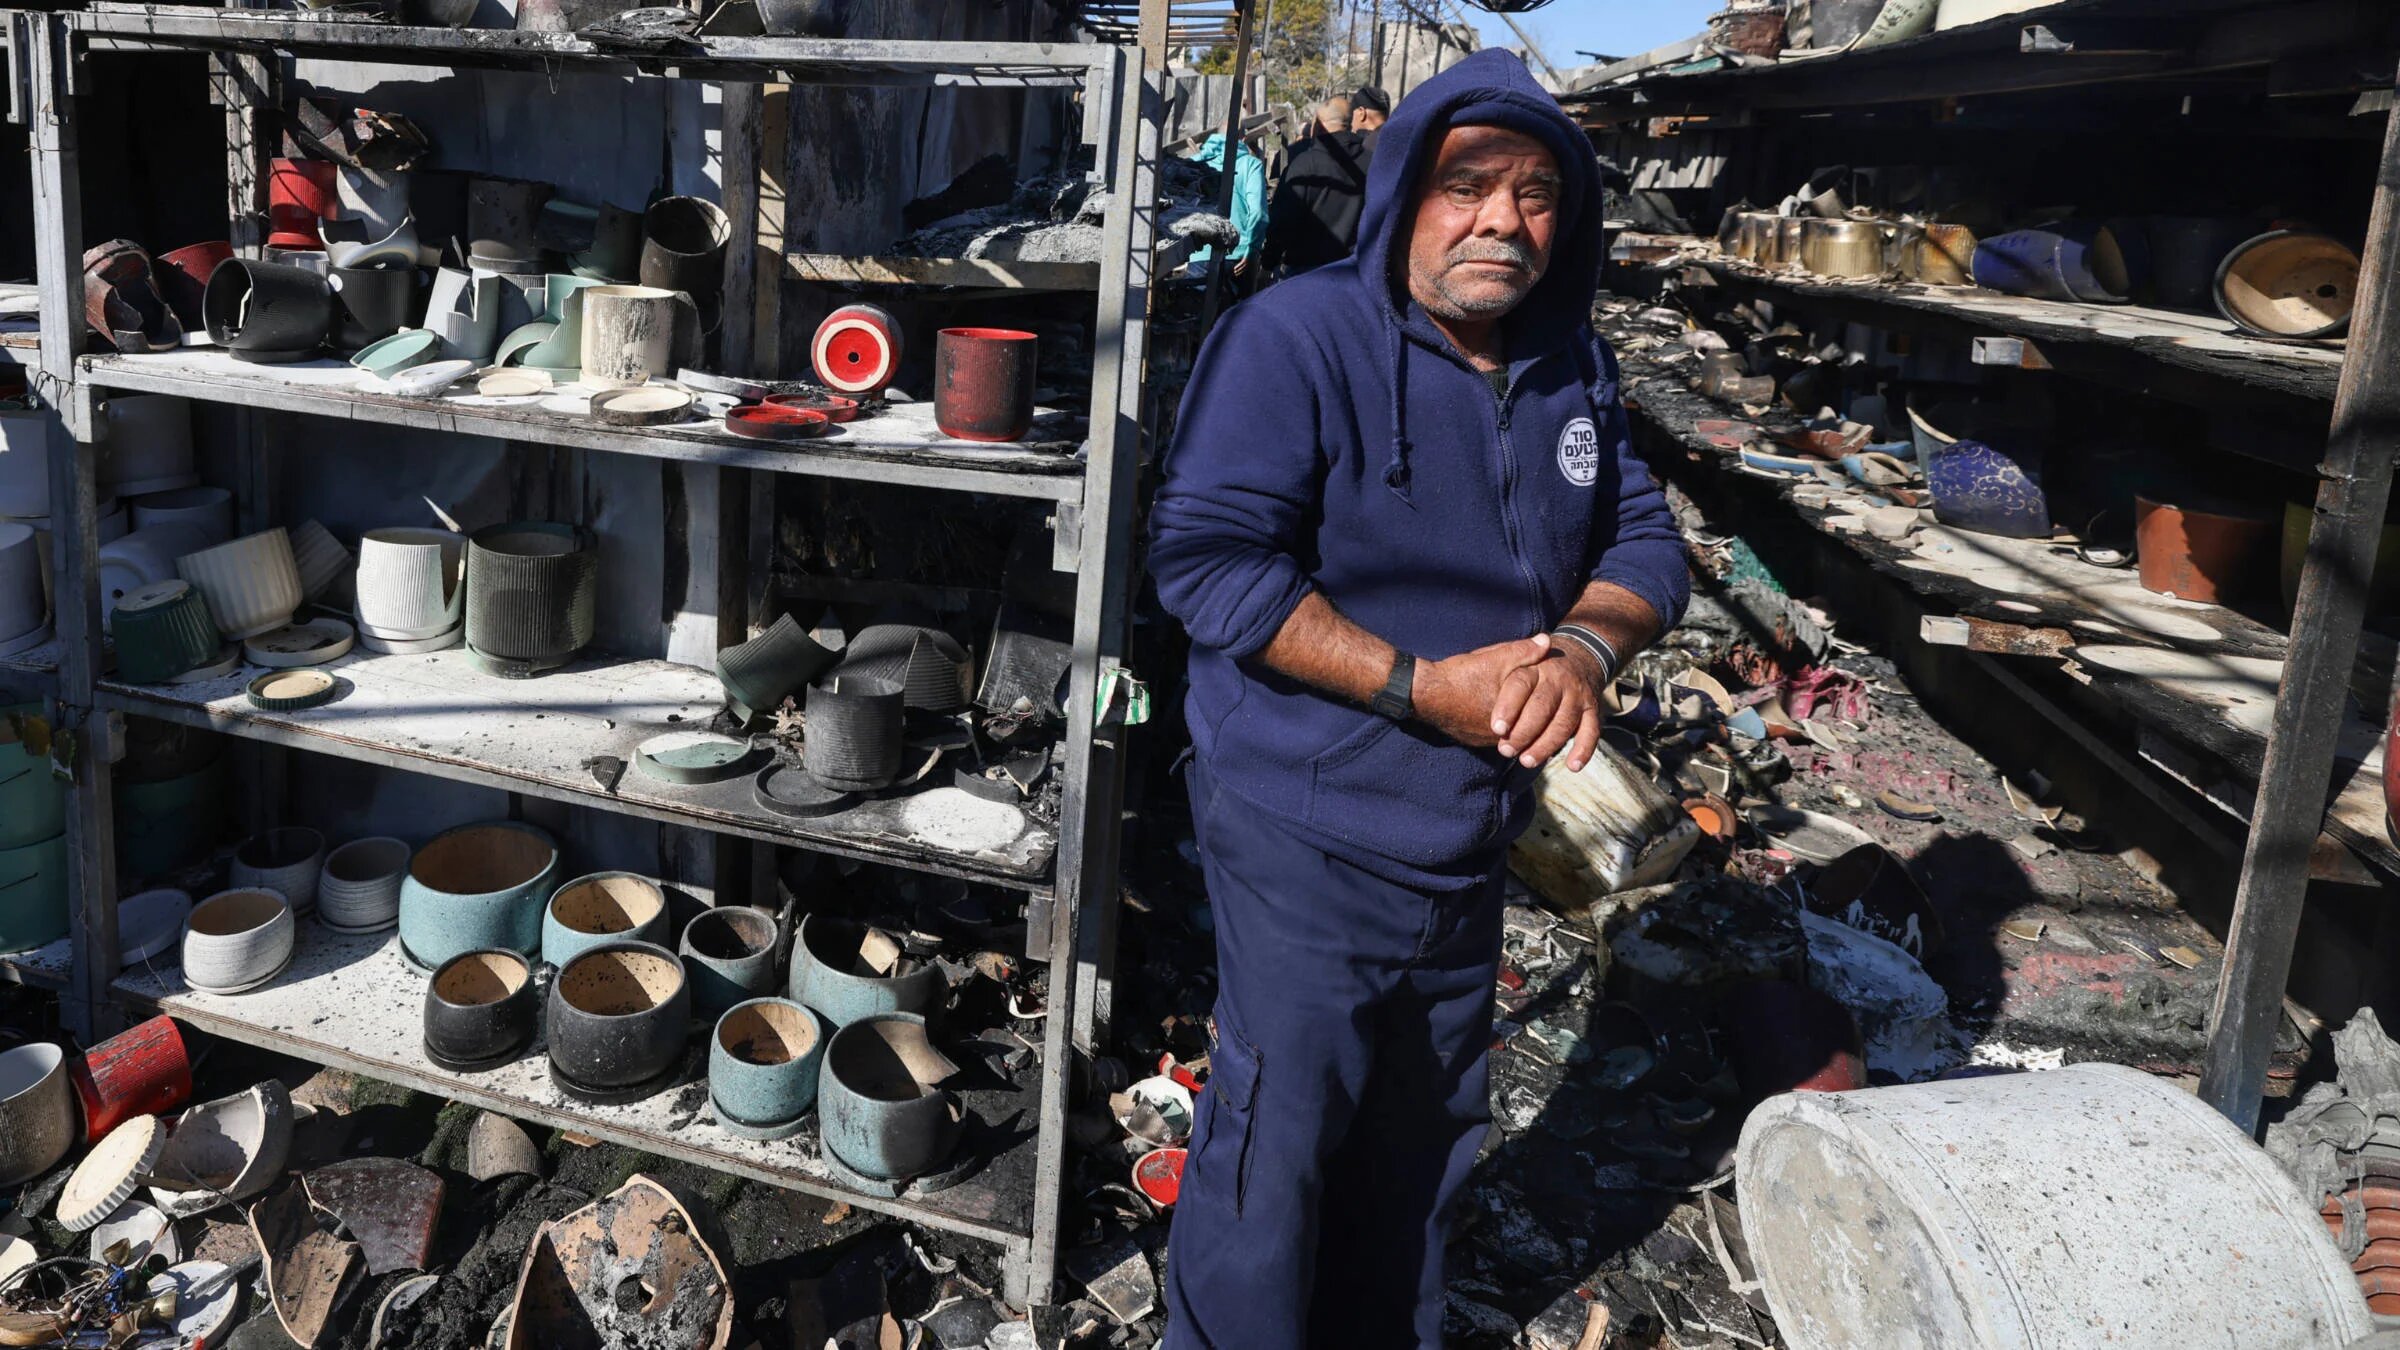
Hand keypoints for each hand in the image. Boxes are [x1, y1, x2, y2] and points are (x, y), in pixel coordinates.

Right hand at [1413, 636, 1551, 747]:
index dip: (1547, 711)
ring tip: (1520, 711)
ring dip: (1513, 725)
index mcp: (1512, 718)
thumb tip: (1546, 641)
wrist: (1424, 692)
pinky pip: (1489, 736)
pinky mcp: (1469, 740)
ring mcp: (1482, 741)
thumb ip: (1523, 651)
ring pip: (1507, 735)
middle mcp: (1499, 736)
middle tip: (1542, 711)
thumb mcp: (1495, 658)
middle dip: (1532, 719)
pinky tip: (1493, 713)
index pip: (1538, 719)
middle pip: (1524, 729)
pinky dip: (1494, 726)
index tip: (1555, 706)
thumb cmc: (1462, 675)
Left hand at [1492, 639, 1609, 771]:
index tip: (1496, 728)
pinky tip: (1572, 766)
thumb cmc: (1537, 665)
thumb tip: (1486, 665)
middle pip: (1542, 706)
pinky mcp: (1592, 709)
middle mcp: (1559, 680)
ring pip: (1564, 722)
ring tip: (1526, 761)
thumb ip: (1502, 664)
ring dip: (1546, 745)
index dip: (1508, 707)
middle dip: (1524, 732)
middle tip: (1506, 751)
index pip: (1520, 685)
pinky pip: (1591, 731)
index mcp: (1536, 667)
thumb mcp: (1518, 657)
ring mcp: (1578, 695)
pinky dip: (1584, 749)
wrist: (1580, 656)